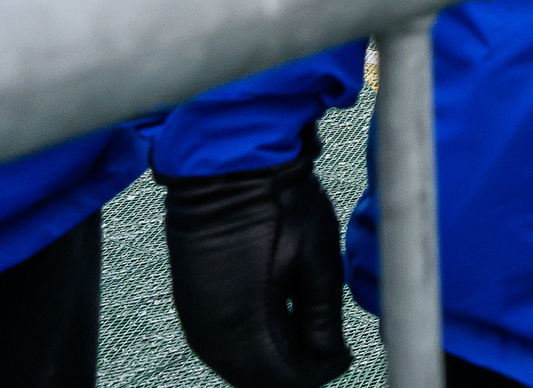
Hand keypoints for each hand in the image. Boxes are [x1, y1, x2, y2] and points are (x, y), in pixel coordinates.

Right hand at [158, 127, 353, 387]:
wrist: (228, 166)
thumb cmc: (281, 204)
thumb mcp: (317, 260)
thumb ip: (321, 318)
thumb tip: (332, 357)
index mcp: (246, 324)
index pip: (283, 376)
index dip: (317, 374)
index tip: (343, 359)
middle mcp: (211, 331)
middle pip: (255, 377)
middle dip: (292, 372)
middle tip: (327, 353)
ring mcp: (195, 318)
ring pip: (233, 364)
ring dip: (267, 362)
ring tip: (305, 342)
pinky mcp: (188, 302)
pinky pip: (217, 344)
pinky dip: (245, 347)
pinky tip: (272, 329)